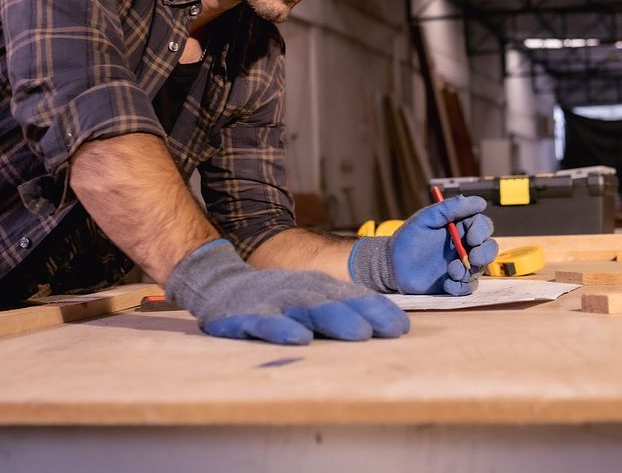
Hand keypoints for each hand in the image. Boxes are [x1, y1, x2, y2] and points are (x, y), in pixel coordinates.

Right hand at [166, 239, 409, 344]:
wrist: (220, 283)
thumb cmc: (276, 297)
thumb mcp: (309, 296)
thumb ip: (340, 307)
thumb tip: (386, 326)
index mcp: (318, 286)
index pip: (354, 295)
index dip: (378, 309)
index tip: (401, 327)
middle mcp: (301, 290)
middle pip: (337, 302)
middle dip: (364, 315)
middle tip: (387, 331)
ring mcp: (274, 300)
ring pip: (308, 309)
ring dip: (335, 320)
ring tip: (359, 334)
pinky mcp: (247, 314)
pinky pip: (266, 322)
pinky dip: (282, 328)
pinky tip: (298, 338)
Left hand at [350, 195, 499, 295]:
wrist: (393, 263)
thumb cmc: (409, 237)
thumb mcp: (428, 218)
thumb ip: (451, 208)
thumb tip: (480, 202)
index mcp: (461, 227)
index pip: (483, 226)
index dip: (482, 231)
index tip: (471, 237)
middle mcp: (465, 246)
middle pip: (489, 248)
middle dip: (485, 253)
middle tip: (472, 257)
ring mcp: (461, 265)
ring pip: (480, 269)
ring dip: (469, 271)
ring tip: (450, 271)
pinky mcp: (455, 282)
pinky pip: (468, 287)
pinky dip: (460, 287)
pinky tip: (447, 284)